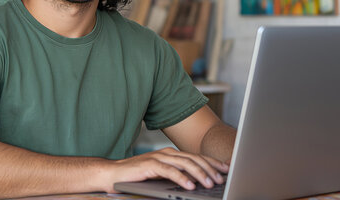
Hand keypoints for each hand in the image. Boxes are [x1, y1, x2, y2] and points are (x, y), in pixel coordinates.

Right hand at [104, 147, 229, 192]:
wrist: (113, 173)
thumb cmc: (138, 176)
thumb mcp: (162, 175)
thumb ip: (178, 175)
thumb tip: (197, 182)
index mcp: (172, 154)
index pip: (197, 157)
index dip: (212, 162)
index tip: (226, 169)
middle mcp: (168, 153)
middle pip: (194, 159)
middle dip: (210, 169)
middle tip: (221, 179)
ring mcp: (159, 157)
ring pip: (185, 164)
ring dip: (199, 174)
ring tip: (209, 184)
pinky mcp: (150, 165)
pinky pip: (170, 171)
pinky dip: (182, 178)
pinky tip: (190, 186)